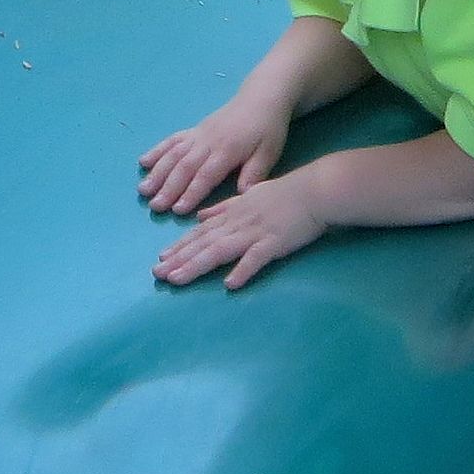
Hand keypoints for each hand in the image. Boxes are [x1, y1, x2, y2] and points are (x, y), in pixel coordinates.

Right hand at [138, 96, 288, 214]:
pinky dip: (156, 151)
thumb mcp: (268, 153)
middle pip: (184, 167)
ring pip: (173, 154)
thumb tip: (242, 196)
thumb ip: (254, 175)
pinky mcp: (194, 130)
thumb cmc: (268, 130)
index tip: (178, 210)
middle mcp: (208, 142)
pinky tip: (143, 162)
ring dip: (157, 172)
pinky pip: (172, 140)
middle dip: (168, 187)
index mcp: (227, 150)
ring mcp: (198, 135)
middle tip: (154, 206)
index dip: (191, 193)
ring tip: (143, 190)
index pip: (206, 175)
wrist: (261, 98)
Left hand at [153, 170, 328, 289]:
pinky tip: (230, 284)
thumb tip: (200, 216)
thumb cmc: (285, 194)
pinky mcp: (274, 243)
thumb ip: (223, 208)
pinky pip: (256, 258)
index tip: (161, 259)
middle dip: (178, 259)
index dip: (180, 246)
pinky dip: (242, 270)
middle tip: (157, 274)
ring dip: (196, 265)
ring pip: (219, 250)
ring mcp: (255, 233)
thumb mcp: (248, 195)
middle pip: (203, 243)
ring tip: (176, 280)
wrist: (316, 190)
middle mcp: (237, 223)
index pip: (200, 232)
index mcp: (231, 213)